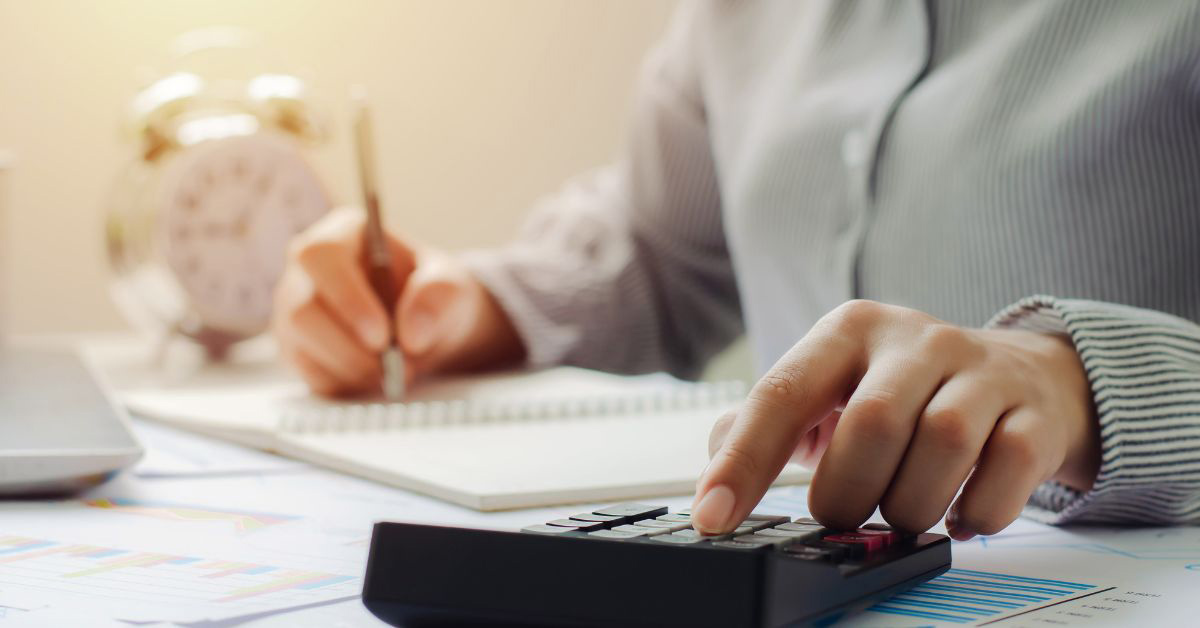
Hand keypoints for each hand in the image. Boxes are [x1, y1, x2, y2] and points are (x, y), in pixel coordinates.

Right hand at [272, 207, 524, 396]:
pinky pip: (310, 374)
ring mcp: (297, 311)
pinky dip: (349, 383)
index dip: (346, 297)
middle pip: (302, 309)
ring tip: (396, 374)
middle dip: (350, 347)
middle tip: (395, 367)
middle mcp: (309, 271)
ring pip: (301, 345)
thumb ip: (439, 297)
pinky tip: (378, 377)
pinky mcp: (299, 350)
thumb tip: (412, 334)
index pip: (321, 255)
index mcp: (344, 234)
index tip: (382, 336)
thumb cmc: (435, 294)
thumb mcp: (452, 287)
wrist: (432, 327)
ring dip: (353, 368)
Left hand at [693, 300, 1099, 539]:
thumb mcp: (832, 385)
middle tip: (843, 514)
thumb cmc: (906, 390)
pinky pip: (1004, 475)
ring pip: (941, 446)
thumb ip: (767, 421)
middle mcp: (915, 340)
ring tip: (902, 511)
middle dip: (846, 492)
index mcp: (849, 330)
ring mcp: (982, 372)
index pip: (783, 393)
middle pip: (870, 424)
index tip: (714, 516)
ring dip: (910, 505)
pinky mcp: (1034, 414)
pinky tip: (960, 515)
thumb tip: (717, 467)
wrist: (1025, 377)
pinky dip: (975, 513)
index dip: (744, 461)